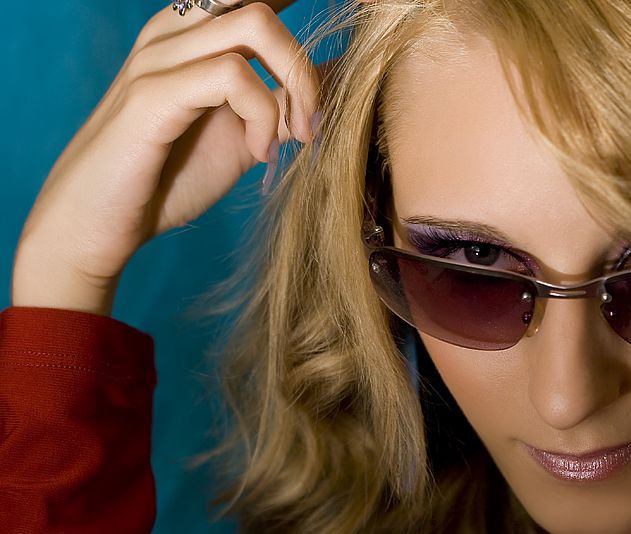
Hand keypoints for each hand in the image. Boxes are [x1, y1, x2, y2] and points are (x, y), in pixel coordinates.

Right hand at [12, 1, 318, 314]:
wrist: (99, 226)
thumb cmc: (168, 179)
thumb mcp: (247, 135)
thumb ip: (286, 104)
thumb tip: (343, 76)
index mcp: (195, 34)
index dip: (300, 7)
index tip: (334, 57)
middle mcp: (176, 31)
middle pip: (264, 0)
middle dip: (307, 63)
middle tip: (313, 124)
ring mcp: (160, 57)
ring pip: (256, 23)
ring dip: (296, 85)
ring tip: (295, 138)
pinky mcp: (152, 94)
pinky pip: (232, 76)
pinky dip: (262, 117)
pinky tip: (259, 152)